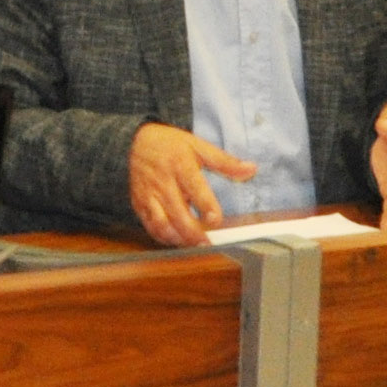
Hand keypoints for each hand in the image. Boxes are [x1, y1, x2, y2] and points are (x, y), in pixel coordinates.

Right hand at [128, 123, 257, 245]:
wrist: (135, 142)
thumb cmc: (170, 145)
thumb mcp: (199, 146)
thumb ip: (225, 162)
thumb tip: (251, 169)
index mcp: (180, 165)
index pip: (194, 188)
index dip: (206, 206)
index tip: (216, 219)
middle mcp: (163, 182)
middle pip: (177, 213)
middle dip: (193, 232)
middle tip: (207, 243)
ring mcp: (149, 195)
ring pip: (161, 224)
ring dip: (177, 238)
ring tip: (193, 244)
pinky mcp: (139, 204)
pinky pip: (150, 226)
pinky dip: (163, 237)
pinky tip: (177, 239)